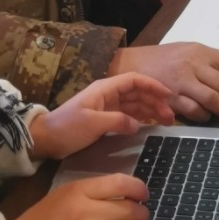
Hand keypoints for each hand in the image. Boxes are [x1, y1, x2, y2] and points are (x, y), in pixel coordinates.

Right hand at [8, 174, 150, 219]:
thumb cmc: (43, 219)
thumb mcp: (66, 194)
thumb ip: (94, 193)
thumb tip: (128, 196)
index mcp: (78, 191)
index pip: (120, 184)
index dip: (139, 189)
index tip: (144, 195)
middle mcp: (84, 213)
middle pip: (128, 210)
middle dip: (143, 214)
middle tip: (143, 217)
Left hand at [28, 72, 172, 160]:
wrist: (47, 139)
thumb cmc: (68, 128)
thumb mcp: (92, 124)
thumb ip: (117, 121)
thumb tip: (138, 124)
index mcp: (105, 89)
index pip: (134, 80)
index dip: (152, 85)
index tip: (168, 95)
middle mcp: (108, 94)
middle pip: (137, 93)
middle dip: (155, 101)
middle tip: (170, 117)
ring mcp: (107, 106)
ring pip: (135, 104)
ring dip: (151, 110)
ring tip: (166, 121)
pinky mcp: (105, 119)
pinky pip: (128, 115)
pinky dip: (141, 118)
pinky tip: (151, 124)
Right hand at [109, 42, 218, 121]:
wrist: (130, 66)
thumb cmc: (162, 59)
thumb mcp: (188, 52)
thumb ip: (209, 63)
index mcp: (200, 51)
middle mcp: (193, 65)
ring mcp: (182, 82)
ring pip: (212, 100)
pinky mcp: (171, 98)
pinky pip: (194, 111)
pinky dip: (204, 116)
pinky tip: (205, 117)